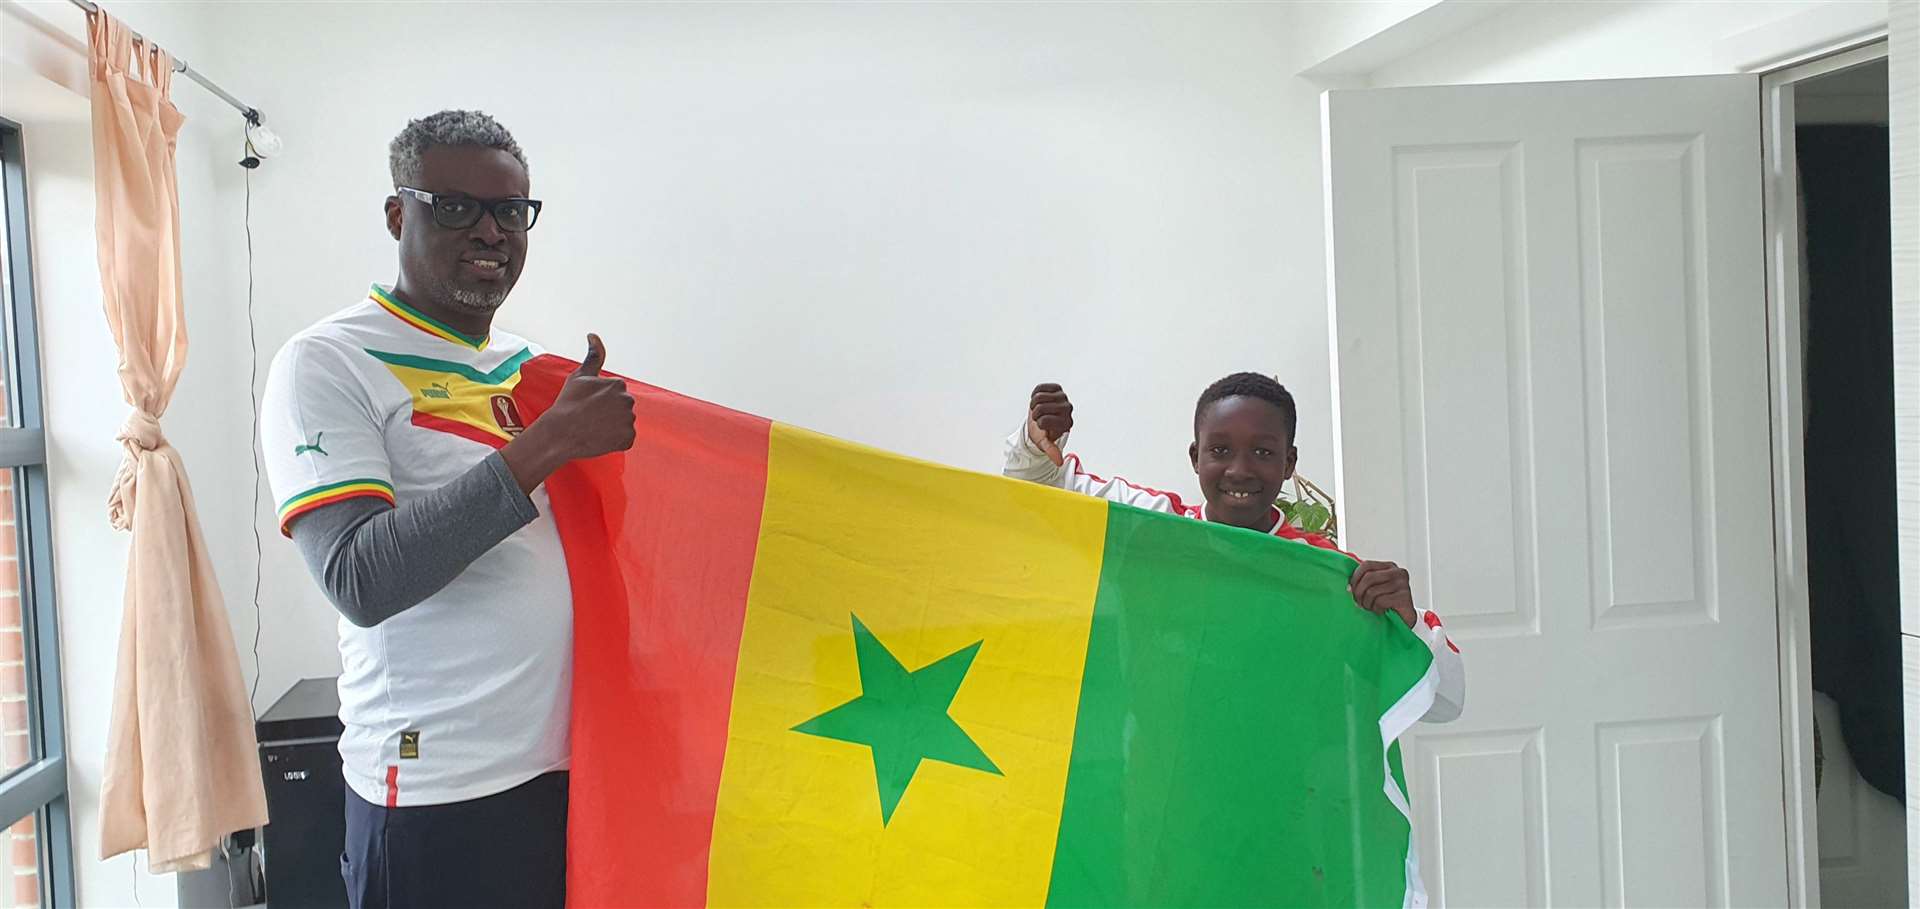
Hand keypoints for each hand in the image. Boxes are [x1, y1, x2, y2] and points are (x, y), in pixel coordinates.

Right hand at [502, 334, 636, 491]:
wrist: (561, 433)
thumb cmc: (568, 403)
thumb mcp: (579, 376)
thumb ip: (593, 356)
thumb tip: (593, 335)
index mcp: (618, 384)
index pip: (616, 393)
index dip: (601, 400)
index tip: (589, 404)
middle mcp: (628, 400)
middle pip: (622, 407)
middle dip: (610, 412)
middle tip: (591, 417)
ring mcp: (629, 420)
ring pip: (624, 423)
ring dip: (613, 426)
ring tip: (595, 428)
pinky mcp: (628, 438)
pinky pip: (625, 438)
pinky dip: (616, 440)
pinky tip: (601, 438)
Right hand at [1026, 383, 1073, 466]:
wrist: (1043, 419)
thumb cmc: (1044, 432)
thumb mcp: (1045, 442)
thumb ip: (1052, 450)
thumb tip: (1059, 462)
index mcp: (1066, 423)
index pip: (1043, 421)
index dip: (1038, 424)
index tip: (1043, 427)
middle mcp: (1068, 409)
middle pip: (1040, 408)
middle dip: (1035, 414)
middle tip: (1040, 417)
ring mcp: (1063, 397)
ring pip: (1038, 397)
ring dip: (1034, 404)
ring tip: (1039, 409)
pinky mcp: (1057, 388)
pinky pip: (1039, 389)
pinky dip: (1035, 395)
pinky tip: (1040, 401)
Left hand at [1350, 560, 1416, 628]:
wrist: (1404, 618)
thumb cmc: (1386, 602)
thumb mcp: (1374, 588)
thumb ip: (1363, 582)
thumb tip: (1348, 588)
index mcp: (1389, 567)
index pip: (1366, 565)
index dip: (1355, 577)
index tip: (1350, 589)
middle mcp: (1397, 572)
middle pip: (1368, 577)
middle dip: (1359, 593)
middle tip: (1359, 603)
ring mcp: (1402, 584)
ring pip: (1372, 591)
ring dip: (1367, 603)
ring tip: (1371, 607)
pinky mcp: (1404, 597)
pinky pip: (1381, 601)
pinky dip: (1376, 609)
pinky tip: (1380, 611)